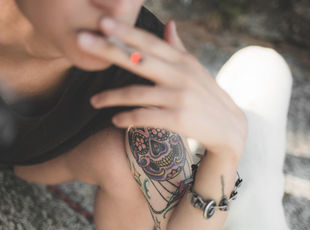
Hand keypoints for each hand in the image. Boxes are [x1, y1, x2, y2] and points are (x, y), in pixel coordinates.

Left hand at [77, 17, 247, 156]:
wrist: (229, 129)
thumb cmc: (207, 96)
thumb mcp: (195, 69)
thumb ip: (178, 48)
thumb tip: (169, 23)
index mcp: (182, 60)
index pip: (149, 42)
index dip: (125, 31)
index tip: (101, 21)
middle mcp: (180, 75)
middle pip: (138, 59)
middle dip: (108, 49)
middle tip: (80, 40)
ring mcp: (179, 97)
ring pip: (136, 93)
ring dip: (110, 97)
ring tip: (93, 101)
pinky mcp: (179, 119)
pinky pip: (145, 117)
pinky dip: (127, 119)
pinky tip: (114, 120)